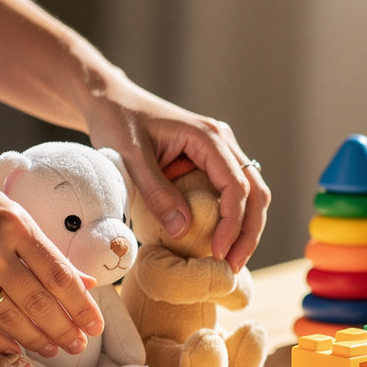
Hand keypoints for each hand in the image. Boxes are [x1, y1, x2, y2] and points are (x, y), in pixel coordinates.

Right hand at [0, 152, 103, 356]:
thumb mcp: (8, 211)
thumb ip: (44, 248)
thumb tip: (84, 281)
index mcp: (17, 224)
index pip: (61, 275)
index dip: (82, 306)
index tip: (95, 325)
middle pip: (39, 300)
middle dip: (64, 328)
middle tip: (78, 346)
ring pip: (8, 314)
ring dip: (35, 338)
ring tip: (52, 349)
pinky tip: (12, 350)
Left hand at [82, 77, 270, 271]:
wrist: (110, 100)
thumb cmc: (117, 122)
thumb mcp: (130, 158)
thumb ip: (156, 192)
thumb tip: (183, 231)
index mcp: (208, 137)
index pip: (237, 186)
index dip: (233, 224)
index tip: (218, 253)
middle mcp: (223, 142)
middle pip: (256, 192)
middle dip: (249, 233)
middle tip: (234, 266)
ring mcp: (221, 151)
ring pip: (252, 194)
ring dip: (246, 228)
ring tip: (231, 260)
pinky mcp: (212, 162)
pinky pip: (234, 193)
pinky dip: (234, 220)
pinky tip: (221, 242)